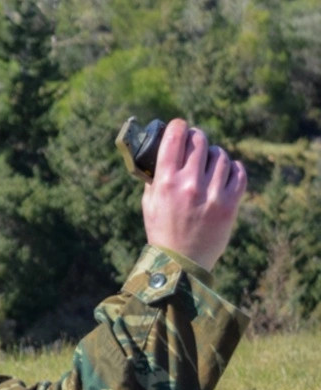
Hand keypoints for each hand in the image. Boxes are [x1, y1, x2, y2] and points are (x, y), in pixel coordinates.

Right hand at [141, 118, 246, 270]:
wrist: (181, 263)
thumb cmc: (161, 230)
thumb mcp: (149, 202)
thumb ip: (155, 176)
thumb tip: (164, 150)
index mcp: (165, 183)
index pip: (175, 137)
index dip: (179, 126)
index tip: (180, 128)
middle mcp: (189, 185)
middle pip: (199, 141)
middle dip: (196, 138)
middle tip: (195, 143)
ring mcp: (212, 194)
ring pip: (219, 155)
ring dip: (213, 156)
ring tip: (209, 164)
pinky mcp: (230, 204)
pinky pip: (238, 172)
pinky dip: (233, 169)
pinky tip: (225, 174)